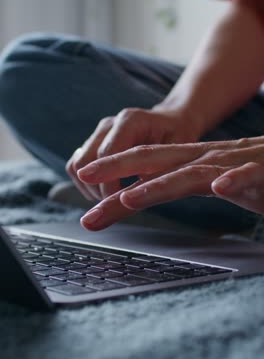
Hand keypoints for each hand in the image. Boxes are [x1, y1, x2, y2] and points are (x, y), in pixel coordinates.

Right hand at [66, 106, 198, 201]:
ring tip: (111, 198)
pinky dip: (86, 183)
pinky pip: (77, 165)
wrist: (172, 121)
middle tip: (116, 204)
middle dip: (97, 188)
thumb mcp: (175, 155)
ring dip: (89, 187)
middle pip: (85, 161)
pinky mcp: (93, 142)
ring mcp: (99, 132)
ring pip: (76, 164)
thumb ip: (155, 172)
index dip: (108, 184)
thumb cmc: (177, 138)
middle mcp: (110, 124)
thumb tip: (135, 197)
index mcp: (131, 121)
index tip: (119, 203)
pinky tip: (105, 191)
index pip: (107, 155)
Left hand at [77, 136, 263, 229]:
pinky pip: (245, 175)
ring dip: (159, 185)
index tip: (86, 191)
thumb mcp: (212, 180)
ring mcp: (232, 165)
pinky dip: (232, 180)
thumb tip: (143, 191)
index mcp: (190, 161)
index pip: (145, 166)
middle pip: (155, 162)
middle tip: (85, 181)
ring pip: (192, 174)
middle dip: (117, 170)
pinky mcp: (262, 172)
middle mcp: (204, 159)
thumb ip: (181, 183)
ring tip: (130, 199)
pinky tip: (220, 187)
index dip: (113, 174)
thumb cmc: (251, 175)